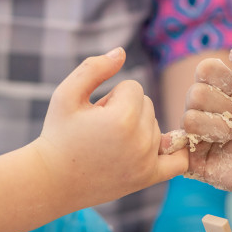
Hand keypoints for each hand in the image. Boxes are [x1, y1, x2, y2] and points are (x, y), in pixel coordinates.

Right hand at [33, 48, 187, 211]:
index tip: (95, 111)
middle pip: (148, 105)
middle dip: (126, 110)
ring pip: (156, 126)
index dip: (112, 96)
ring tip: (109, 143)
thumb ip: (93, 68)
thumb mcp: (66, 94)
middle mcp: (140, 141)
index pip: (134, 87)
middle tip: (100, 128)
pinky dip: (175, 151)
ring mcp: (147, 162)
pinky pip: (179, 161)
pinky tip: (161, 147)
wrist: (53, 180)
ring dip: (138, 129)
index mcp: (122, 118)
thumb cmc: (57, 134)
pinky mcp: (148, 178)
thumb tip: (121, 51)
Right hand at [182, 48, 231, 194]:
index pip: (204, 69)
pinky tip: (214, 146)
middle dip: (225, 107)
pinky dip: (191, 144)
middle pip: (194, 94)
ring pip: (189, 120)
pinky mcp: (194, 159)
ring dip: (218, 127)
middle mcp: (201, 107)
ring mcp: (196, 133)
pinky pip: (179, 149)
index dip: (225, 81)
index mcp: (216, 86)